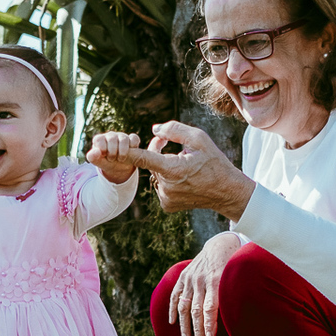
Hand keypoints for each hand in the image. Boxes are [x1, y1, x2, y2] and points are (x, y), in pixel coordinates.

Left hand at [86, 131, 140, 183]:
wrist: (119, 167)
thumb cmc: (107, 162)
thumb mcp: (99, 162)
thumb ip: (93, 158)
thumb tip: (94, 152)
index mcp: (100, 139)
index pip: (99, 139)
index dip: (102, 149)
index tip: (104, 156)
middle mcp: (110, 136)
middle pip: (112, 138)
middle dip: (112, 152)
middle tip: (112, 159)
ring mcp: (122, 136)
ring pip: (124, 139)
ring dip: (123, 152)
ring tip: (121, 159)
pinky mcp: (132, 139)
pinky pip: (134, 139)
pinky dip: (133, 146)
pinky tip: (131, 154)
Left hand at [125, 121, 255, 221]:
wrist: (227, 192)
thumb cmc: (215, 162)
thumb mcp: (199, 139)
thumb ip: (174, 130)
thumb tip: (154, 130)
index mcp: (173, 169)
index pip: (142, 158)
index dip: (125, 152)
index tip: (108, 148)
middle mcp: (167, 186)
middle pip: (150, 163)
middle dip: (157, 153)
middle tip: (171, 146)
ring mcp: (166, 198)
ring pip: (155, 175)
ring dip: (164, 168)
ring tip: (185, 168)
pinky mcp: (167, 205)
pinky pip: (160, 187)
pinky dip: (168, 180)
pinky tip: (184, 182)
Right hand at [170, 232, 241, 335]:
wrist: (220, 246)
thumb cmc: (233, 266)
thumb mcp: (237, 278)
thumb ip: (233, 295)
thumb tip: (239, 320)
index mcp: (216, 281)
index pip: (210, 307)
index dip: (209, 324)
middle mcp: (201, 280)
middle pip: (196, 309)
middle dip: (198, 329)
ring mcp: (190, 278)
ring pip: (184, 305)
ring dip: (184, 324)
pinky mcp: (183, 277)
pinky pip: (175, 296)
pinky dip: (172, 309)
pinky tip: (173, 323)